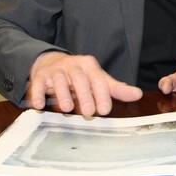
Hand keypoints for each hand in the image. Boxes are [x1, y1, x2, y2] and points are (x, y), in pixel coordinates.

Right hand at [26, 52, 142, 116]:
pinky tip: (38, 106)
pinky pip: (37, 84)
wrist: (52, 63)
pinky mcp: (40, 77)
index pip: (97, 79)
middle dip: (84, 95)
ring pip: (59, 80)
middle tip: (88, 112)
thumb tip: (138, 95)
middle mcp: (72, 66)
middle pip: (79, 79)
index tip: (104, 110)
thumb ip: (116, 89)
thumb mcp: (98, 79)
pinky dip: (37, 94)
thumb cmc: (80, 75)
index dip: (101, 94)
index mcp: (89, 66)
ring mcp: (55, 71)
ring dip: (62, 94)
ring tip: (66, 109)